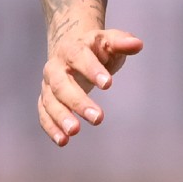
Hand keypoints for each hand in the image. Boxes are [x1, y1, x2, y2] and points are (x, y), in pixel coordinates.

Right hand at [39, 27, 143, 145]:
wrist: (71, 50)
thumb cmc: (96, 48)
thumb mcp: (109, 41)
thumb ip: (122, 43)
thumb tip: (138, 44)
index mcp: (71, 48)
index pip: (79, 57)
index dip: (91, 70)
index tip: (108, 84)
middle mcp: (55, 67)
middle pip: (61, 84)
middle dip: (78, 102)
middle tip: (98, 118)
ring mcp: (48, 85)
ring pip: (50, 101)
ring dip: (61, 117)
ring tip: (74, 132)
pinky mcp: (46, 100)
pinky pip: (44, 114)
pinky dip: (51, 128)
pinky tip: (63, 141)